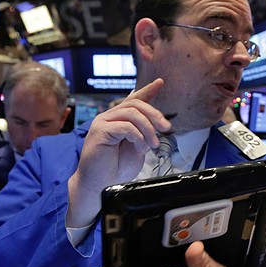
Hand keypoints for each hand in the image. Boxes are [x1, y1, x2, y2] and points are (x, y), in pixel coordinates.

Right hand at [67, 79, 171, 227]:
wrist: (101, 184)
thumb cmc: (116, 168)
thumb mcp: (138, 147)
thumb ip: (144, 134)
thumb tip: (156, 126)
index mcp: (120, 120)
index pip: (134, 100)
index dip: (148, 90)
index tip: (160, 82)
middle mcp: (110, 117)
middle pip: (136, 104)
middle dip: (155, 115)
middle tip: (165, 128)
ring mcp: (103, 122)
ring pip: (132, 113)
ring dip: (148, 128)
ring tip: (153, 143)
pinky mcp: (100, 130)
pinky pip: (125, 126)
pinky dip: (138, 137)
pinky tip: (140, 147)